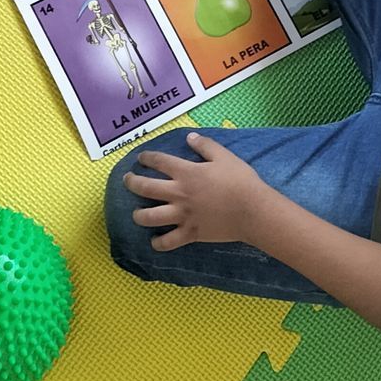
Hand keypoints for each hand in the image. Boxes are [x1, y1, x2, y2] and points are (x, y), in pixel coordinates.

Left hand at [123, 133, 268, 249]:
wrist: (252, 210)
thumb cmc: (240, 180)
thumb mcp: (224, 156)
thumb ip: (205, 145)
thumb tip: (189, 136)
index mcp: (186, 173)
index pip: (159, 161)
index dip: (147, 157)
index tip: (141, 158)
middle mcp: (179, 193)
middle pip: (145, 188)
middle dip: (132, 182)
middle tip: (127, 180)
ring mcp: (182, 215)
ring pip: (150, 217)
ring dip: (138, 215)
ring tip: (136, 213)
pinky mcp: (190, 233)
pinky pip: (168, 242)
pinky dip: (158, 243)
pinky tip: (154, 241)